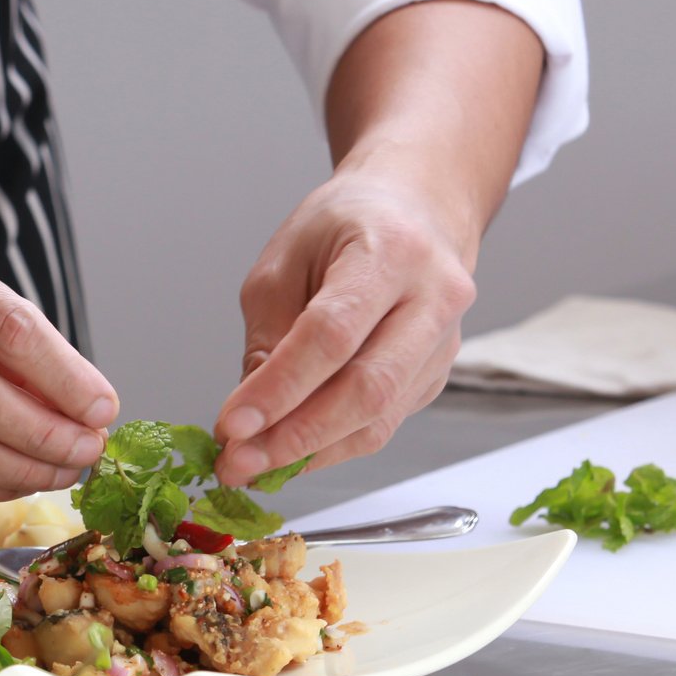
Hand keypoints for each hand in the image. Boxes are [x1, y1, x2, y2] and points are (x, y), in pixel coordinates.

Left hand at [212, 167, 481, 486]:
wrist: (416, 209)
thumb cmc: (345, 227)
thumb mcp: (285, 260)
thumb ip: (268, 334)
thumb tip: (249, 415)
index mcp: (391, 251)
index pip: (332, 334)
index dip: (279, 388)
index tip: (231, 426)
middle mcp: (434, 298)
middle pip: (367, 388)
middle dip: (295, 437)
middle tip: (238, 463)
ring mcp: (444, 342)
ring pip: (379, 418)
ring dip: (310, 453)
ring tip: (252, 465)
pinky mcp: (437, 375)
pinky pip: (382, 423)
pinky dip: (331, 446)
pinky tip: (289, 451)